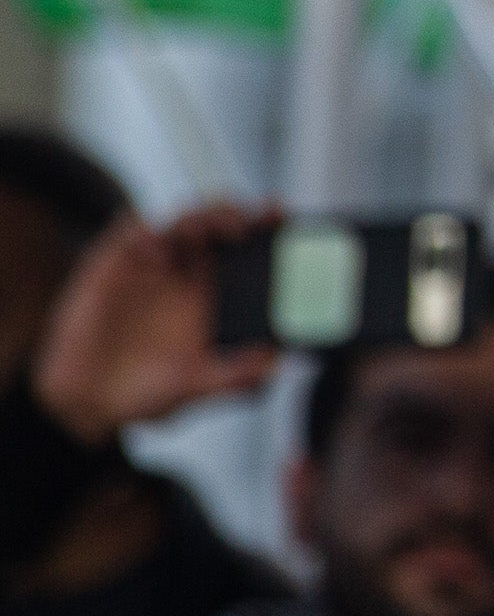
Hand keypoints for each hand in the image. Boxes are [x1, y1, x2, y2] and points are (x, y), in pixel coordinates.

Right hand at [31, 202, 277, 444]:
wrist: (89, 401)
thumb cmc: (149, 391)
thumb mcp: (196, 388)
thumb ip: (234, 379)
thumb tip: (272, 365)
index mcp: (218, 294)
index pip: (250, 249)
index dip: (268, 229)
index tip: (281, 219)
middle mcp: (189, 273)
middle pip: (219, 223)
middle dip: (236, 214)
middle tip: (247, 225)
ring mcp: (152, 265)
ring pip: (181, 221)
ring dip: (198, 217)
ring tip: (207, 232)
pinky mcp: (113, 266)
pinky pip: (131, 231)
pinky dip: (146, 233)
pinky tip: (156, 256)